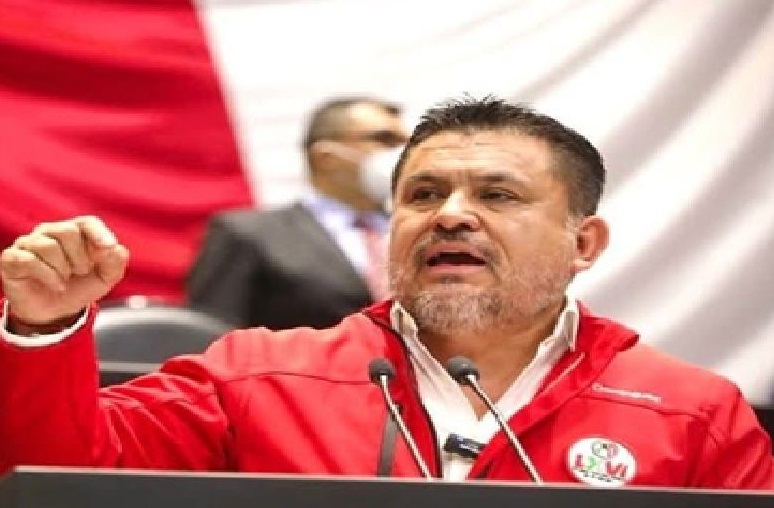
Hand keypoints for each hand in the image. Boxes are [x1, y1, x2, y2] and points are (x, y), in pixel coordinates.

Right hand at [0, 216, 128, 328]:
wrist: (55, 313)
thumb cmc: (79, 288)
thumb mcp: (104, 278)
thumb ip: (115, 263)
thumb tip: (117, 249)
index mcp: (75, 232)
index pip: (86, 222)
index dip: (99, 233)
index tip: (108, 247)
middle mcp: (50, 232)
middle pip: (68, 231)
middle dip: (80, 257)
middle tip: (80, 272)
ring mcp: (29, 243)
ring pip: (48, 245)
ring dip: (62, 269)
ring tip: (65, 279)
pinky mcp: (12, 258)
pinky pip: (29, 260)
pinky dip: (47, 276)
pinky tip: (55, 285)